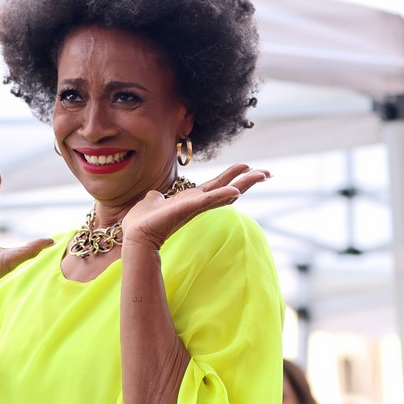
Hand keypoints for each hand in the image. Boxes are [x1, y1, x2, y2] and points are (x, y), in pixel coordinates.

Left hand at [121, 164, 269, 250]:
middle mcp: (197, 203)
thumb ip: (157, 198)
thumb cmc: (143, 223)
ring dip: (244, 183)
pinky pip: (208, 200)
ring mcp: (194, 206)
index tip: (250, 168)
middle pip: (228, 188)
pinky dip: (222, 195)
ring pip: (225, 192)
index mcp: (191, 199)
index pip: (218, 186)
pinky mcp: (187, 209)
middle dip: (248, 180)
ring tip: (262, 175)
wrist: (135, 235)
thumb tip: (155, 196)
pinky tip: (236, 189)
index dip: (234, 177)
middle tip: (268, 173)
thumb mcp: (152, 202)